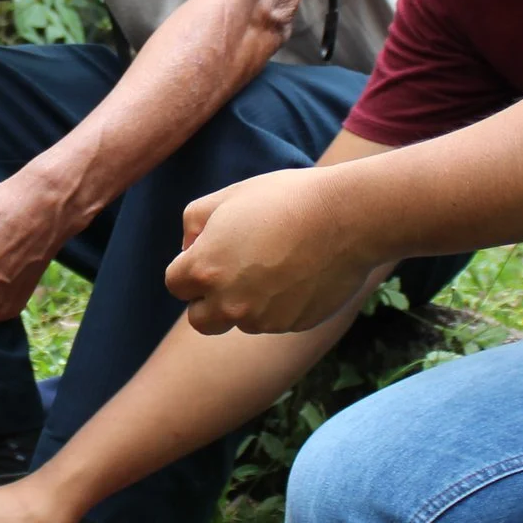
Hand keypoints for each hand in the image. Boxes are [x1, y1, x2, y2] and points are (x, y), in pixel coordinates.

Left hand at [168, 166, 387, 334]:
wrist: (347, 218)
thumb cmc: (285, 199)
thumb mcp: (228, 197)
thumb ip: (194, 223)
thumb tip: (189, 247)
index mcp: (205, 269)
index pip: (175, 284)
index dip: (188, 266)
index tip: (209, 252)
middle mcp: (229, 303)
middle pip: (200, 319)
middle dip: (208, 300)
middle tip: (231, 272)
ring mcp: (262, 319)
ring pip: (241, 320)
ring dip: (246, 302)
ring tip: (275, 263)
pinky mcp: (293, 325)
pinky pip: (274, 320)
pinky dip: (278, 304)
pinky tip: (298, 272)